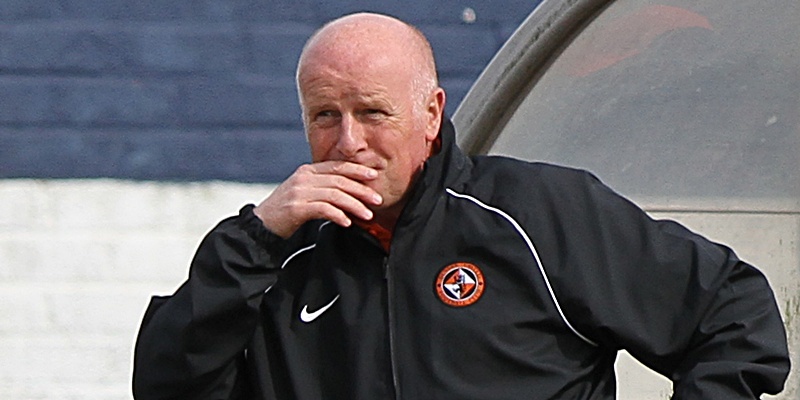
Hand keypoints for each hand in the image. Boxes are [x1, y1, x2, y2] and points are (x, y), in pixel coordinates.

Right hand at [253, 161, 382, 237]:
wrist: (261, 224)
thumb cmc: (287, 210)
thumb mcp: (306, 192)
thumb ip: (324, 188)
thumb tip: (352, 191)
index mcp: (308, 171)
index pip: (337, 166)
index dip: (357, 169)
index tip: (374, 175)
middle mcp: (304, 178)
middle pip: (339, 180)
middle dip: (361, 189)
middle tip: (378, 199)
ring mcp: (298, 192)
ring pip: (334, 195)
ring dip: (354, 205)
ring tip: (368, 215)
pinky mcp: (295, 208)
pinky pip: (322, 209)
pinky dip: (338, 215)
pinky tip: (347, 222)